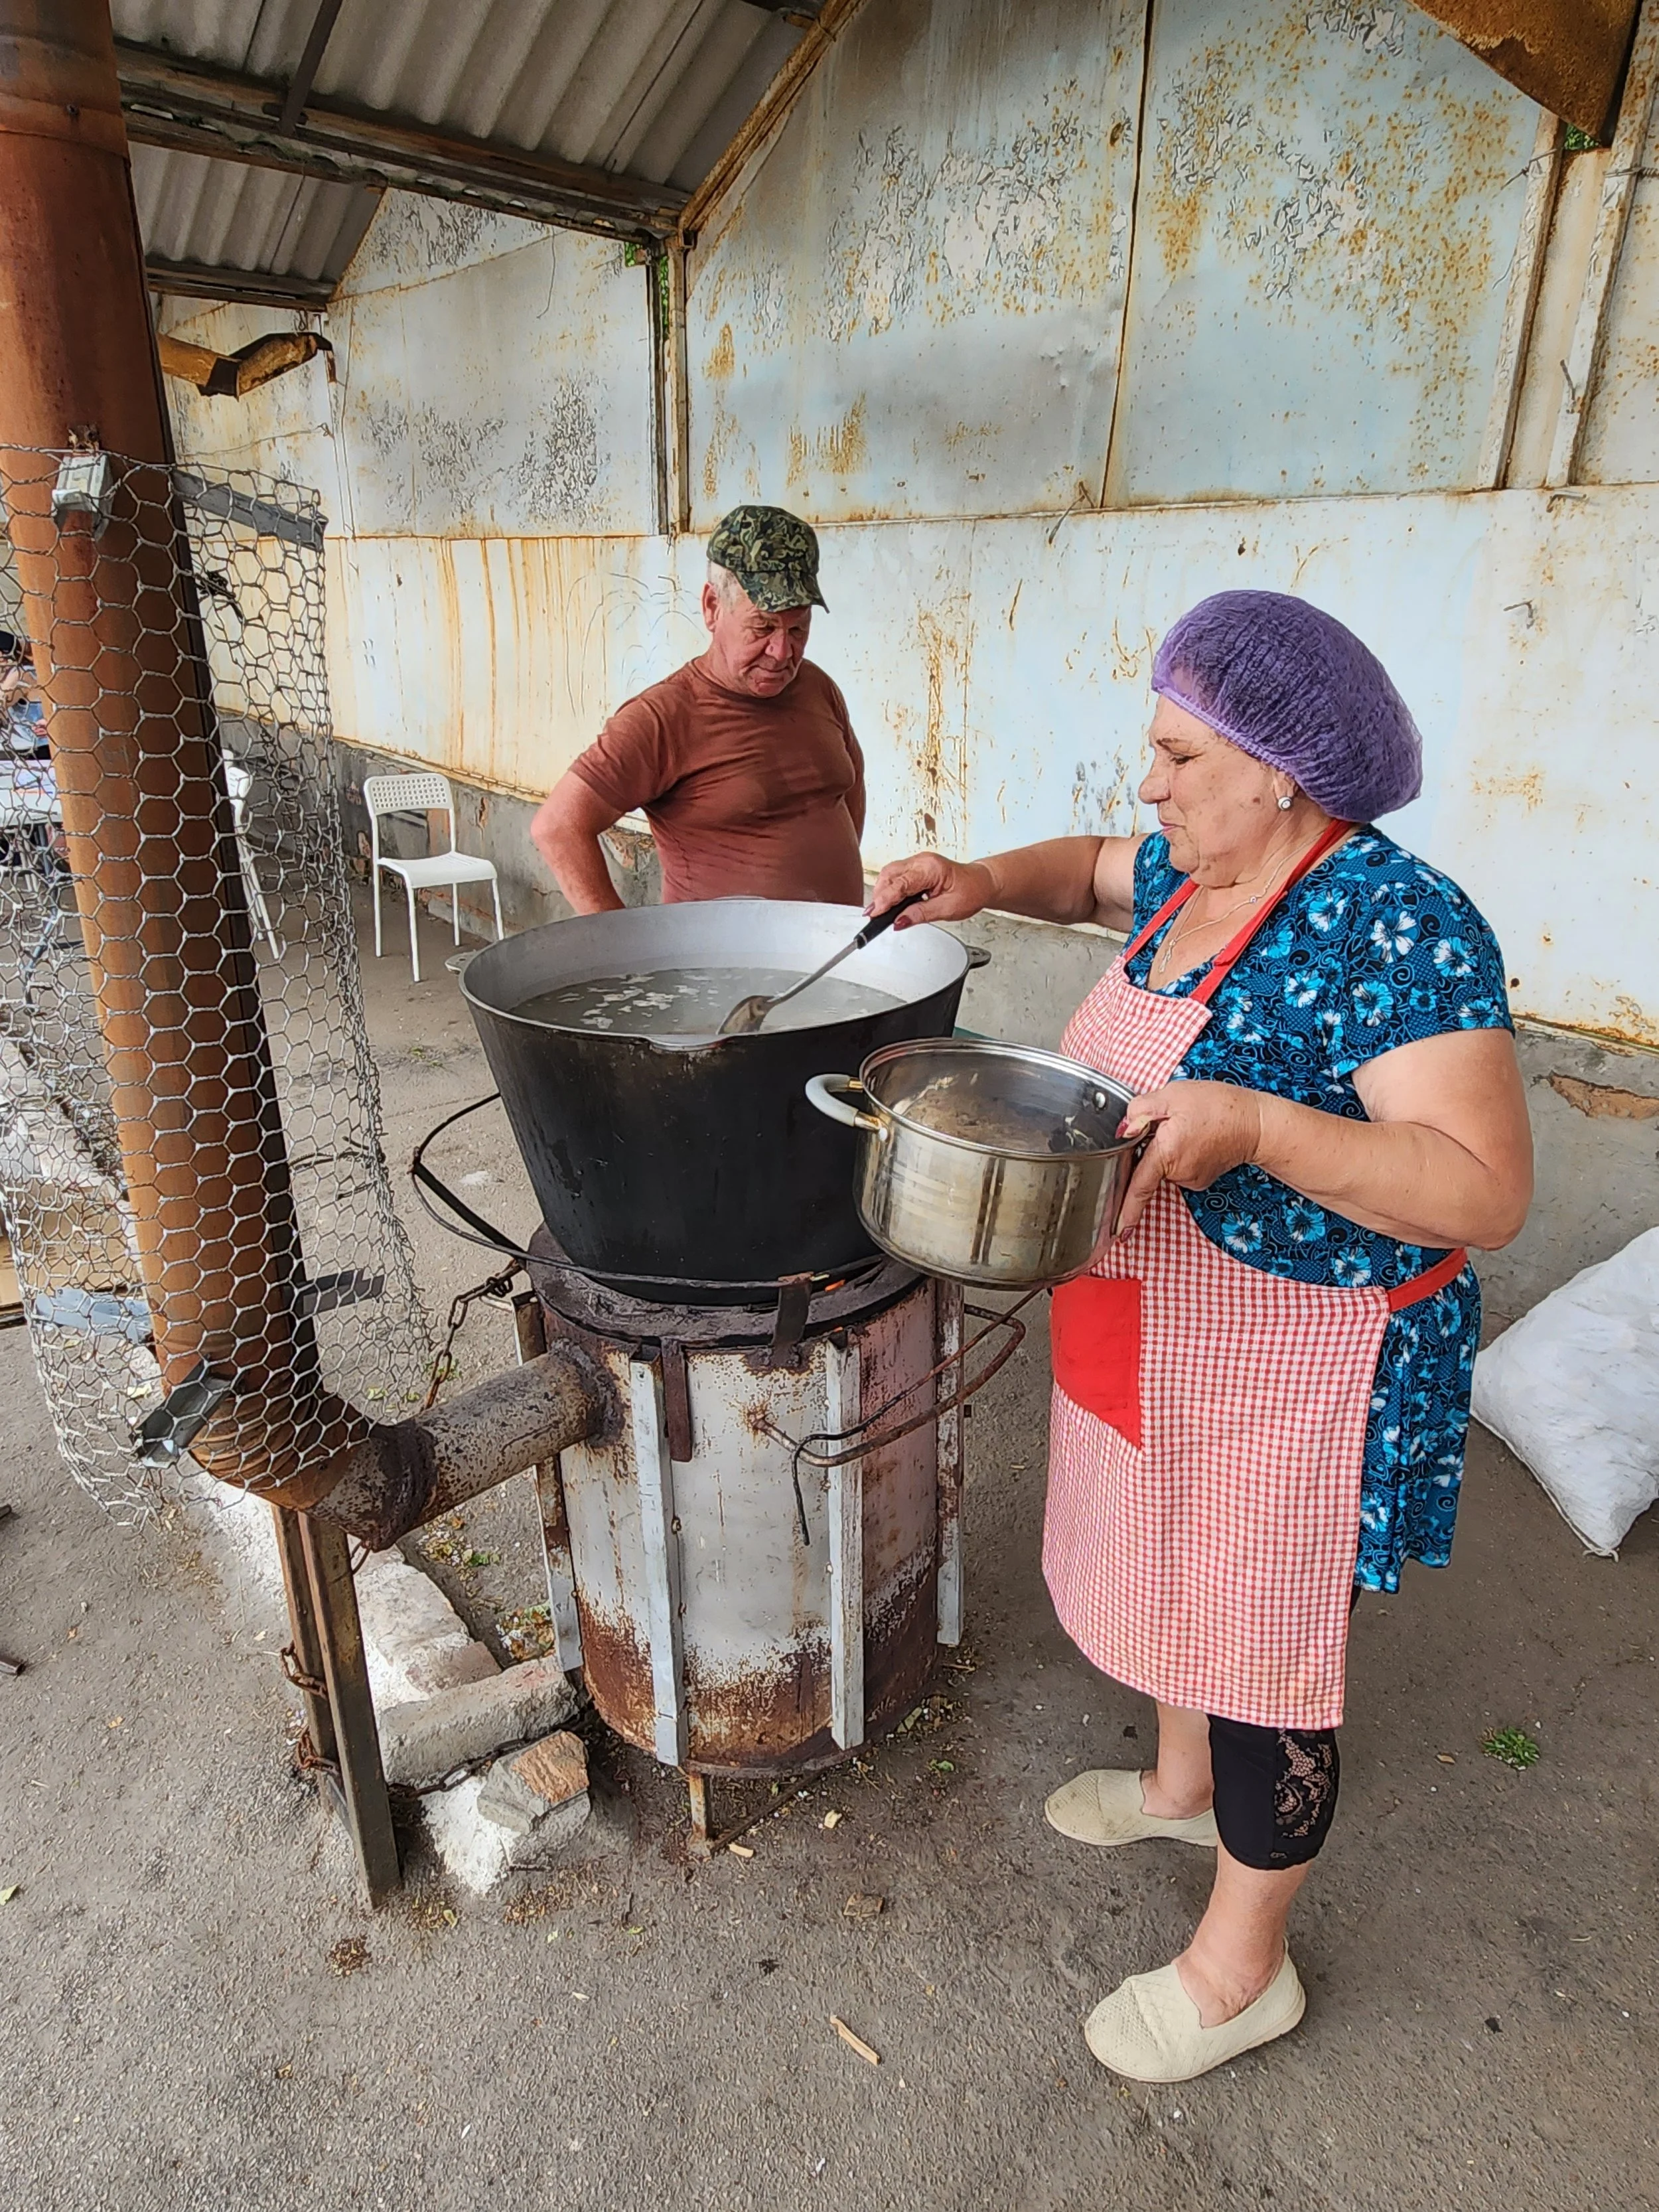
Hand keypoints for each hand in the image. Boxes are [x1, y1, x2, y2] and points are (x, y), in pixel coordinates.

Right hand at [867, 851, 995, 927]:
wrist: (981, 883)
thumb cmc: (971, 891)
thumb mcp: (948, 909)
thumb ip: (921, 914)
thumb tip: (899, 921)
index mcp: (931, 868)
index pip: (901, 884)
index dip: (885, 900)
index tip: (874, 913)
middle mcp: (922, 861)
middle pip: (890, 874)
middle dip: (879, 894)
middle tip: (873, 914)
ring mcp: (918, 862)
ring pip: (890, 873)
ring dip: (882, 891)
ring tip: (878, 910)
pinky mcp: (915, 868)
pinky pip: (896, 875)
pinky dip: (888, 889)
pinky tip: (887, 902)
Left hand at [1113, 1082, 1264, 1237]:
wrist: (1256, 1123)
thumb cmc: (1219, 1106)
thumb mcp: (1173, 1096)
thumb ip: (1140, 1110)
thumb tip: (1124, 1128)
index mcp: (1167, 1153)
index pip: (1138, 1187)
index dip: (1126, 1210)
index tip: (1118, 1231)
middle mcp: (1178, 1172)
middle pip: (1149, 1165)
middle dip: (1150, 1145)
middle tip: (1169, 1121)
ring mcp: (1191, 1178)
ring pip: (1165, 1164)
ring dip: (1167, 1146)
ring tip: (1187, 1125)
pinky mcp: (1200, 1178)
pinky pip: (1179, 1165)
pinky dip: (1181, 1152)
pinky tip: (1196, 1136)